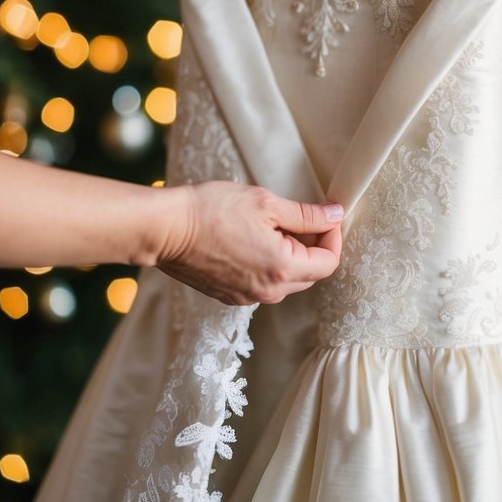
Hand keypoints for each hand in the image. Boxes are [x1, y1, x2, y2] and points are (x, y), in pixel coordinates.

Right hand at [154, 181, 343, 305]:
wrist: (165, 229)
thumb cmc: (213, 210)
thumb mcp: (266, 204)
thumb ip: (306, 214)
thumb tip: (336, 215)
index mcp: (282, 269)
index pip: (328, 262)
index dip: (332, 236)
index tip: (323, 215)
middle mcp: (268, 292)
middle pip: (310, 274)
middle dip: (312, 247)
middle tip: (297, 218)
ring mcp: (247, 298)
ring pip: (286, 281)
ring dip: (290, 256)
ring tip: (270, 226)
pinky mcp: (230, 296)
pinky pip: (263, 284)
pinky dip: (268, 265)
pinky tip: (251, 240)